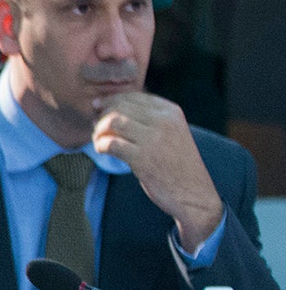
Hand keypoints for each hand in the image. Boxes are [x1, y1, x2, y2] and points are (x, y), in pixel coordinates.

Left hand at [93, 91, 223, 250]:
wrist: (194, 194)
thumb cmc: (177, 165)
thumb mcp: (172, 133)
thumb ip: (150, 119)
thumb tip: (115, 107)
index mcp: (170, 111)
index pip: (133, 96)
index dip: (111, 100)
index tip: (99, 108)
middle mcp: (163, 121)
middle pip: (120, 107)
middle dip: (102, 116)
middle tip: (96, 127)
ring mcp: (153, 139)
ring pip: (113, 122)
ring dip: (99, 130)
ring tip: (98, 139)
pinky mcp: (142, 158)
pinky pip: (111, 143)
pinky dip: (100, 145)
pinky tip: (101, 150)